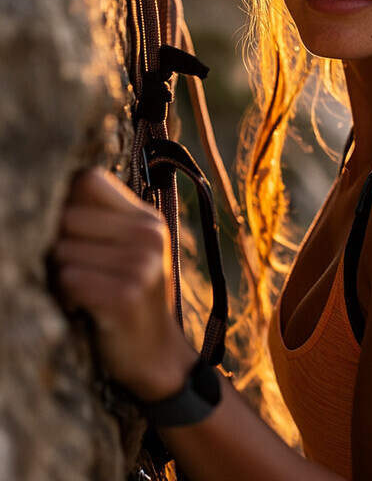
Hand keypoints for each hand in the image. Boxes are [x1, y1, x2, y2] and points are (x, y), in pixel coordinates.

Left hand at [52, 168, 195, 399]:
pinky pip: (69, 279)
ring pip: (62, 250)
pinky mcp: (127, 295)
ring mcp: (142, 264)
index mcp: (146, 219)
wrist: (155, 355)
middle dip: (57, 243)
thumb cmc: (128, 297)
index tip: (69, 230)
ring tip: (81, 289)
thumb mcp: (129, 251)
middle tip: (74, 269)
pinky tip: (83, 306)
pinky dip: (65, 295)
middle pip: (67, 215)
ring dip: (58, 274)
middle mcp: (148, 234)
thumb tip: (51, 194)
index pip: (88, 180)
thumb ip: (102, 221)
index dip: (66, 201)